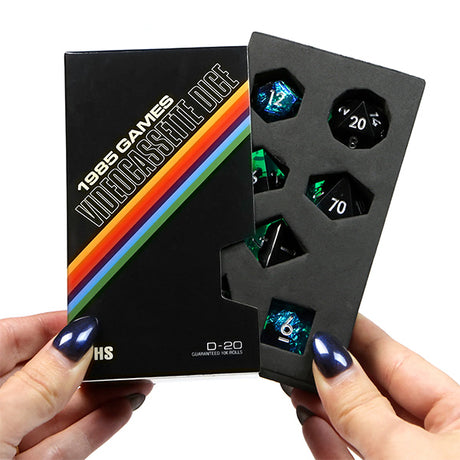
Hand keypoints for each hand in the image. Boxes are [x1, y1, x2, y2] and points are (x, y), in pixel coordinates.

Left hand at [0, 312, 152, 458]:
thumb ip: (37, 385)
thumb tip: (78, 343)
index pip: (14, 337)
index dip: (56, 325)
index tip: (94, 318)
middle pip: (44, 375)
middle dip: (89, 364)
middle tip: (125, 353)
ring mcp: (5, 442)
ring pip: (58, 411)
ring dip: (100, 396)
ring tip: (135, 381)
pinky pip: (61, 444)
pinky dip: (93, 428)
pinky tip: (119, 410)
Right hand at [284, 314, 459, 458]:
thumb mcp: (407, 454)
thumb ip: (363, 406)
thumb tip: (328, 360)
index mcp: (459, 416)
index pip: (397, 359)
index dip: (356, 336)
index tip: (323, 318)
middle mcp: (438, 440)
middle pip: (373, 390)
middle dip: (333, 371)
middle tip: (297, 351)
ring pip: (359, 424)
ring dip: (324, 404)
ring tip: (296, 383)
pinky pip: (351, 456)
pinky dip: (327, 439)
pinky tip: (311, 421)